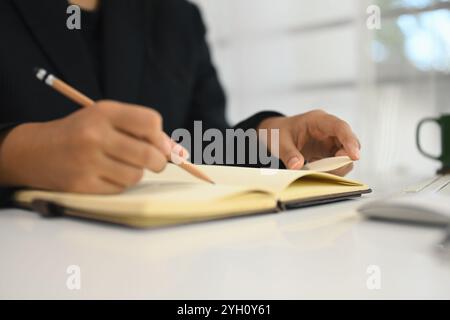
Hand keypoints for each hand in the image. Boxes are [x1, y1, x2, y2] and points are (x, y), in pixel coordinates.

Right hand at [0, 101, 179, 193]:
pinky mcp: (83, 184)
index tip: (159, 144)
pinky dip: (120, 183)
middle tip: (155, 162)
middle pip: (149, 154)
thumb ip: (140, 129)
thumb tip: (177, 152)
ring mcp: (88, 161)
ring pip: (136, 175)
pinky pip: (120, 189)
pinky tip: (106, 174)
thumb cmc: (82, 132)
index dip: (161, 136)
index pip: (151, 122)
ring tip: (121, 165)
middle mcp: (95, 135)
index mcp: (104, 112)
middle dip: (159, 161)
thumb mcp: (106, 118)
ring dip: (136, 173)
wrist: (37, 151)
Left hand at [258, 110, 359, 173]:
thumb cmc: (280, 132)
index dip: (350, 140)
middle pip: (348, 142)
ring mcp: (330, 141)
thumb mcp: (280, 141)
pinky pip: (337, 162)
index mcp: (318, 120)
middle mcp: (328, 130)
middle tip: (331, 170)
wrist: (276, 134)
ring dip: (338, 166)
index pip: (340, 127)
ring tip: (320, 172)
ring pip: (345, 154)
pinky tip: (319, 173)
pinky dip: (332, 170)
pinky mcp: (328, 152)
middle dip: (345, 157)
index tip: (355, 156)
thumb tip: (297, 166)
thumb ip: (288, 153)